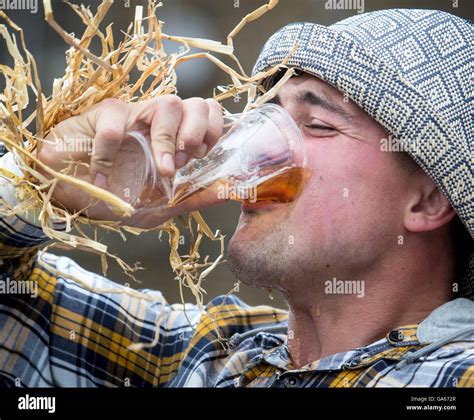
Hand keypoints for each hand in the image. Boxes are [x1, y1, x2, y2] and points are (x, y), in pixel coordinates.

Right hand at [37, 95, 224, 226]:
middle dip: (197, 132)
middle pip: (193, 103)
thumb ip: (193, 199)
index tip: (202, 156)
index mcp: (174, 138)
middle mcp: (157, 123)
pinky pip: (114, 122)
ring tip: (161, 169)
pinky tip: (102, 178)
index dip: (212, 130)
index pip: (207, 113)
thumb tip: (228, 193)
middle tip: (185, 161)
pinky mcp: (100, 115)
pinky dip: (110, 153)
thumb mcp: (161, 206)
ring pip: (165, 103)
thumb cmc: (117, 195)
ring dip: (168, 139)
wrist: (69, 194)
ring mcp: (132, 117)